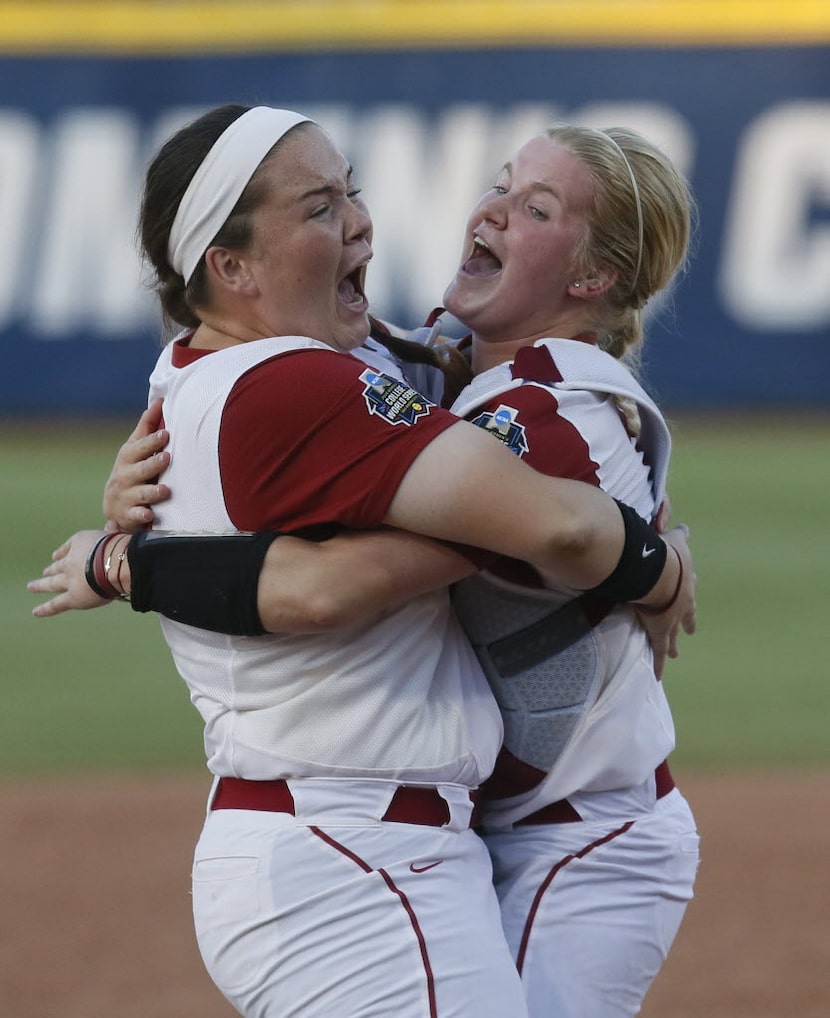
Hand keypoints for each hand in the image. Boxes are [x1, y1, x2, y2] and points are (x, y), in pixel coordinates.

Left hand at [28, 530, 112, 616]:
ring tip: (31, 586)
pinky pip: (56, 605)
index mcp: (79, 545)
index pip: (68, 549)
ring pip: (52, 583)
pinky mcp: (73, 597)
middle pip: (58, 566)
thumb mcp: (113, 533)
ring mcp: (69, 580)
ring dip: (41, 585)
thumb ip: (110, 530)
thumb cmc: (116, 548)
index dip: (62, 553)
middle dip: (51, 569)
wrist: (113, 563)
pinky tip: (36, 612)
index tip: (56, 556)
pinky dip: (46, 609)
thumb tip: (111, 524)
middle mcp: (70, 562)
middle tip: (45, 572)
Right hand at [102, 399, 170, 529]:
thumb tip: (160, 399)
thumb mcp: (135, 449)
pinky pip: (135, 516)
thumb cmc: (132, 470)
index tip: (166, 434)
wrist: (115, 506)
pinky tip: (149, 515)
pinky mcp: (129, 515)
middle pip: (140, 469)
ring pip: (140, 493)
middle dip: (153, 463)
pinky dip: (141, 516)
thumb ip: (147, 427)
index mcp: (128, 457)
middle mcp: (125, 476)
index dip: (152, 441)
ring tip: (165, 490)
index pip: (139, 447)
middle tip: (167, 458)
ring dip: (152, 491)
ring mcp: (126, 496)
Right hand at [635, 524, 696, 677]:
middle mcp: (682, 604)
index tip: (690, 600)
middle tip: (690, 631)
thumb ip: (680, 535)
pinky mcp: (660, 633)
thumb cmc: (667, 555)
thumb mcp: (676, 541)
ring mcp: (672, 620)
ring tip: (674, 653)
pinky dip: (659, 665)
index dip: (688, 596)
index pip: (688, 590)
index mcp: (686, 582)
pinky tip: (659, 676)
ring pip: (672, 636)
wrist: (662, 575)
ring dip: (672, 645)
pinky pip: (658, 652)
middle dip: (686, 623)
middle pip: (685, 616)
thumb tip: (686, 526)